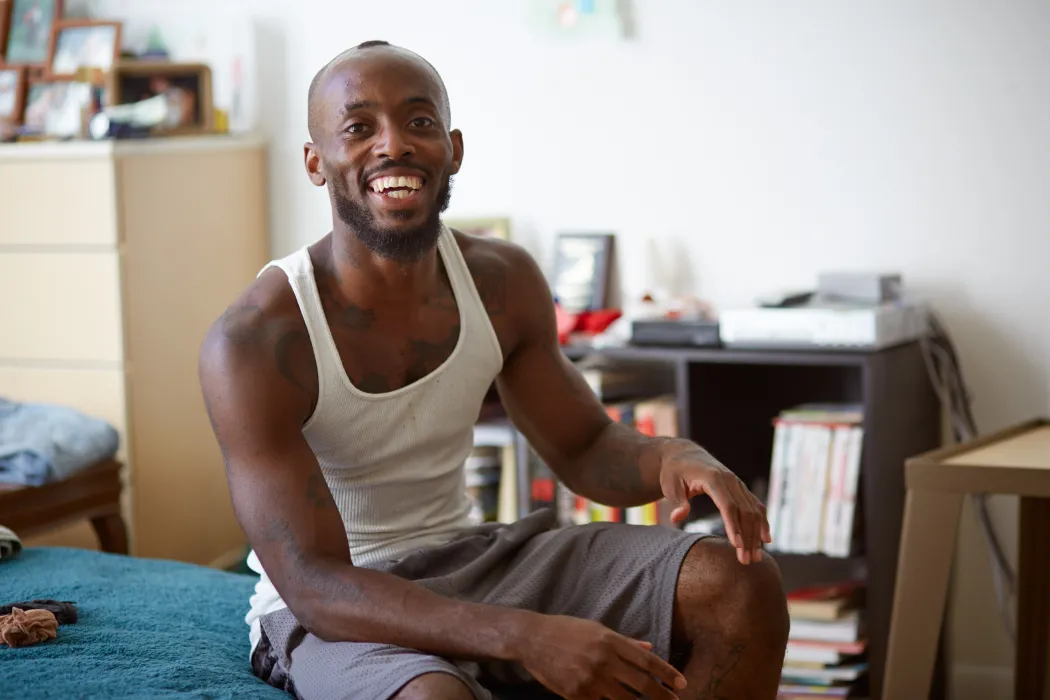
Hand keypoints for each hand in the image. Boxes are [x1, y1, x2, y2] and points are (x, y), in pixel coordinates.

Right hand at [517, 614, 685, 699]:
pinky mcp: (576, 694)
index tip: (682, 684)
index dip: (667, 673)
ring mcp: (589, 679)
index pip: (646, 661)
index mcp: (609, 640)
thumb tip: (648, 650)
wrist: (532, 639)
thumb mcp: (596, 629)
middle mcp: (603, 659)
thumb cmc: (566, 630)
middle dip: (662, 696)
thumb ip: (624, 642)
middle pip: (641, 684)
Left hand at [659, 445, 770, 563]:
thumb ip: (677, 502)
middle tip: (745, 561)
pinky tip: (765, 540)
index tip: (737, 546)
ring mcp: (738, 483)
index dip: (733, 526)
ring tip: (755, 557)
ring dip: (756, 534)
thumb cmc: (674, 472)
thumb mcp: (670, 485)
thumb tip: (677, 518)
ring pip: (753, 510)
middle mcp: (730, 479)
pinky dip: (762, 522)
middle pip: (744, 511)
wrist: (684, 454)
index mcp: (713, 478)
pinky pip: (755, 506)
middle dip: (747, 537)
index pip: (728, 505)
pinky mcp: (740, 488)